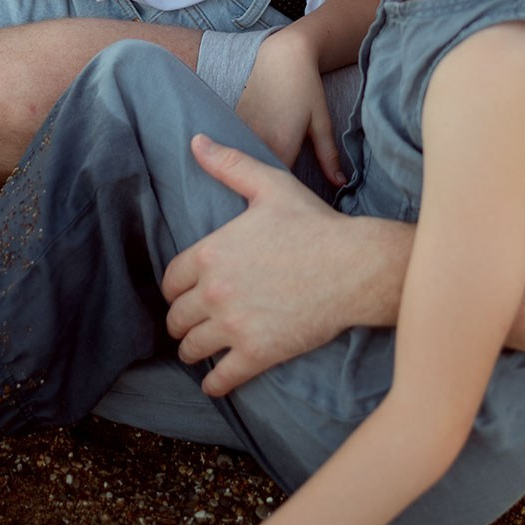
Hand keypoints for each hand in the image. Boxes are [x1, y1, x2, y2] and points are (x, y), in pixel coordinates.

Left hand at [162, 136, 346, 395]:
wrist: (354, 266)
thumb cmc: (313, 224)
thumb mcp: (270, 185)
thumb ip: (229, 164)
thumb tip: (196, 140)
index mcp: (211, 252)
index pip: (171, 281)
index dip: (176, 288)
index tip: (184, 293)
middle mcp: (215, 291)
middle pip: (177, 317)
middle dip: (181, 320)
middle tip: (191, 323)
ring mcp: (235, 325)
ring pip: (191, 349)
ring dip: (193, 351)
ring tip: (200, 350)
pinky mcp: (257, 354)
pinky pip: (221, 379)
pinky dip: (214, 383)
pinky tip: (217, 381)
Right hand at [236, 29, 342, 185]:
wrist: (282, 56)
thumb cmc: (306, 88)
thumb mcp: (321, 122)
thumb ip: (329, 156)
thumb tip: (340, 184)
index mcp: (281, 146)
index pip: (279, 184)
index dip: (286, 195)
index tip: (294, 201)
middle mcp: (257, 141)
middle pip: (259, 175)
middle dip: (267, 187)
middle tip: (277, 197)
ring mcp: (241, 130)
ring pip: (245, 162)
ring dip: (252, 171)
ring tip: (257, 181)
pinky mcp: (232, 121)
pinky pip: (235, 147)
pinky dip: (240, 156)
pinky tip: (243, 162)